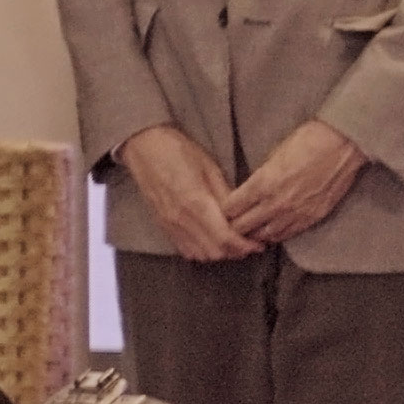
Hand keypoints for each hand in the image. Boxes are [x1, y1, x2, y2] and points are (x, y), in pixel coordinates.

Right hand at [119, 126, 253, 262]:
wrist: (144, 148)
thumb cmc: (179, 151)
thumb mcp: (210, 167)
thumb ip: (225, 195)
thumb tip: (242, 215)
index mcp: (195, 202)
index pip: (224, 237)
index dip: (244, 246)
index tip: (258, 244)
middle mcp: (181, 219)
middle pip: (214, 251)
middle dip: (235, 251)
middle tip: (250, 243)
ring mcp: (170, 225)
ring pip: (200, 254)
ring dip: (219, 253)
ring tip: (234, 243)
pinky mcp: (163, 226)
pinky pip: (186, 250)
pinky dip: (203, 251)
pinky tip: (212, 242)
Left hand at [220, 120, 366, 246]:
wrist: (343, 144)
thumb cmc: (310, 139)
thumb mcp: (275, 152)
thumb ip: (262, 174)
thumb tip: (252, 187)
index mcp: (263, 183)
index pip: (231, 208)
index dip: (224, 209)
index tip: (224, 208)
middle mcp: (276, 203)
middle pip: (243, 227)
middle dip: (234, 225)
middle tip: (231, 223)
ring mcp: (295, 214)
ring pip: (264, 235)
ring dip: (254, 233)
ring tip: (251, 230)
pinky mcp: (312, 218)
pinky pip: (287, 235)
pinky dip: (275, 234)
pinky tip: (272, 231)